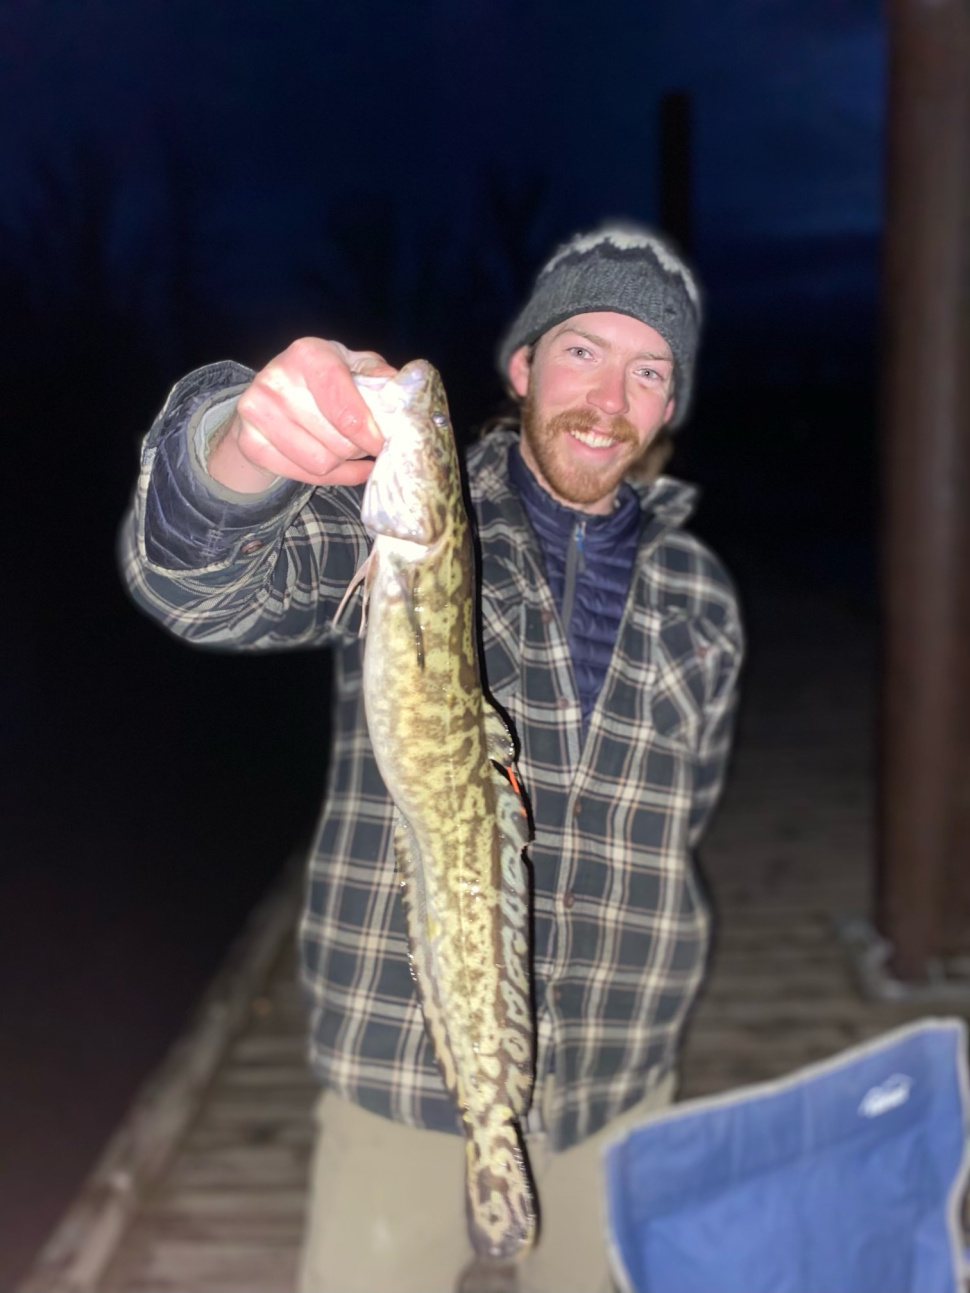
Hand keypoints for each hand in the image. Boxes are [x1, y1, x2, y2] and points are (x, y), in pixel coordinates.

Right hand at [207, 338, 395, 492]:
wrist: (271, 396)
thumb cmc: (325, 380)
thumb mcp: (353, 367)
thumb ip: (379, 377)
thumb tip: (404, 394)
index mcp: (308, 354)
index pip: (342, 403)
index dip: (368, 430)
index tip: (381, 442)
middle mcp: (277, 379)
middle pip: (337, 440)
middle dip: (358, 447)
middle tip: (362, 441)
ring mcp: (256, 412)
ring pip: (321, 463)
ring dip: (343, 462)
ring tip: (346, 448)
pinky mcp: (250, 442)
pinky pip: (304, 476)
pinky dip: (330, 477)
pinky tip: (337, 466)